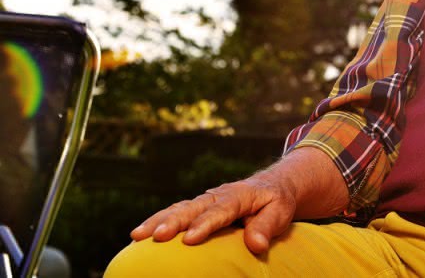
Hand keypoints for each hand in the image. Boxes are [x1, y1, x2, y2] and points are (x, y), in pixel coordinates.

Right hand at [130, 171, 297, 253]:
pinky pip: (175, 212)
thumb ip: (267, 227)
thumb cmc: (276, 203)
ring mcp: (205, 200)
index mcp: (239, 195)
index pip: (221, 210)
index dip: (205, 223)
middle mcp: (218, 195)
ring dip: (158, 221)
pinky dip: (157, 221)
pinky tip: (140, 235)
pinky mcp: (197, 207)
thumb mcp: (280, 212)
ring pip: (179, 209)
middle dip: (173, 222)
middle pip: (193, 207)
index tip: (190, 239)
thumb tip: (256, 245)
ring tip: (137, 235)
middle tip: (156, 237)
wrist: (271, 186)